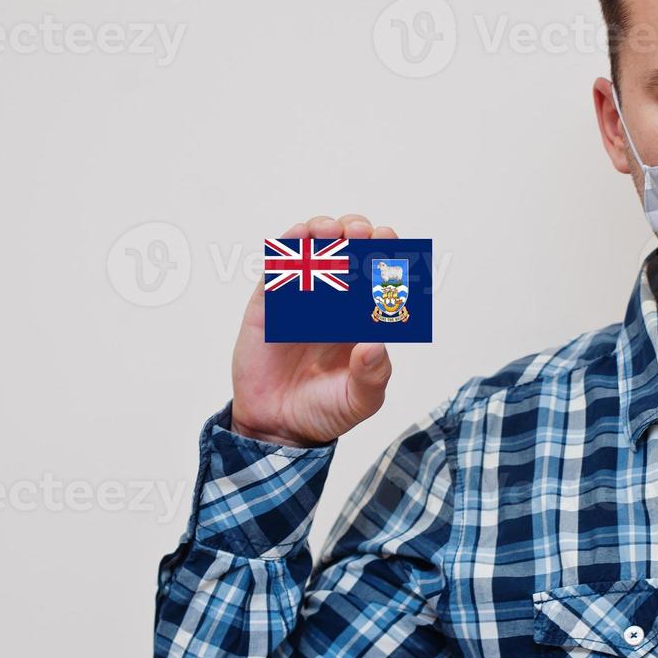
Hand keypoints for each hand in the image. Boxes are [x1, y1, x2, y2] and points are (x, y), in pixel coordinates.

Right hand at [229, 214, 396, 447]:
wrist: (278, 427)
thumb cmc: (325, 410)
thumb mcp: (360, 401)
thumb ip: (372, 376)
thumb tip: (374, 345)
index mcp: (362, 319)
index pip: (378, 276)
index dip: (385, 254)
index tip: (388, 241)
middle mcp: (335, 303)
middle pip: (349, 253)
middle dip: (357, 234)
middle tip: (359, 232)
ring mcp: (301, 300)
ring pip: (313, 252)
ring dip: (323, 233)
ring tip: (329, 230)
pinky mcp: (269, 305)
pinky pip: (277, 270)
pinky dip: (286, 250)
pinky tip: (297, 237)